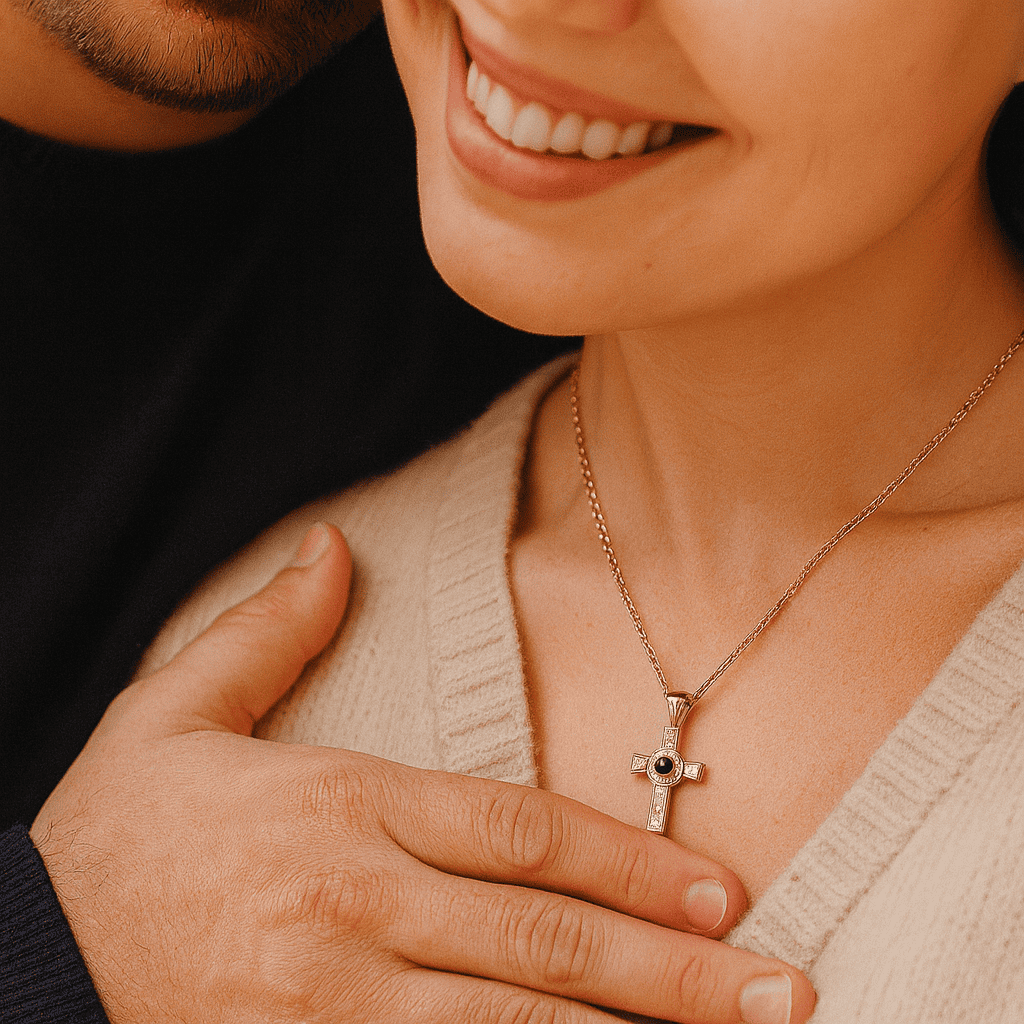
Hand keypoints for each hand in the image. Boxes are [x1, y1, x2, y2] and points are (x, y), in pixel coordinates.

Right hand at [32, 524, 813, 1023]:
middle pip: (541, 939)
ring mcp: (335, 1005)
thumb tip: (331, 545)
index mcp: (339, 808)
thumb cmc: (116, 839)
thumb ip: (266, 631)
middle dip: (672, 968)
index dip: (625, 858)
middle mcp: (355, 907)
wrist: (21, 963)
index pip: (514, 830)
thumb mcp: (173, 714)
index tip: (715, 882)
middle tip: (780, 983)